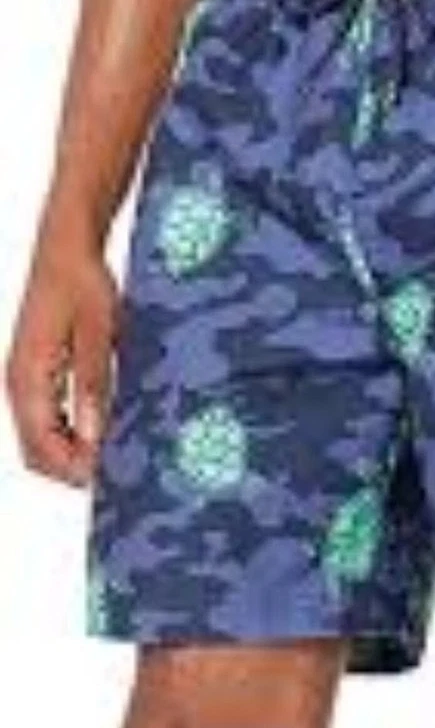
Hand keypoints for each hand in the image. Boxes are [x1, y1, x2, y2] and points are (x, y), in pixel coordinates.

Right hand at [6, 226, 117, 486]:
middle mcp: (20, 384)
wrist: (67, 248)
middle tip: (122, 472)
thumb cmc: (83, 283)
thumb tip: (94, 437)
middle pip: (37, 451)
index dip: (76, 470)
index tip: (114, 478)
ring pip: (42, 438)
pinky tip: (106, 429)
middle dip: (74, 468)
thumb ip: (96, 385)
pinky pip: (49, 418)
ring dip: (75, 452)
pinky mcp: (39, 372)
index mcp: (28, 378)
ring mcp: (27, 379)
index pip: (42, 447)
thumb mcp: (100, 333)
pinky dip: (73, 432)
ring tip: (119, 454)